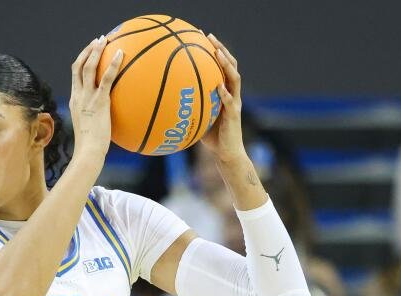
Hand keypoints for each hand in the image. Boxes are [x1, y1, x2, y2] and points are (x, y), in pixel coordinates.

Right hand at [69, 35, 122, 158]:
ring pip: (88, 67)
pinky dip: (113, 64)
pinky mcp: (99, 101)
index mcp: (75, 101)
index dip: (81, 61)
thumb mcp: (91, 128)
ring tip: (105, 40)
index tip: (89, 52)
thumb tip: (108, 119)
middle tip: (98, 41)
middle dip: (88, 51)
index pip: (75, 76)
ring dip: (96, 51)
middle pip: (78, 67)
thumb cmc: (91, 146)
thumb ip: (96, 119)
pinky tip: (122, 54)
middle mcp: (78, 96)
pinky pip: (106, 78)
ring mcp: (87, 98)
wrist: (88, 151)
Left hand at [199, 34, 246, 163]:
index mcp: (224, 91)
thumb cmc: (212, 138)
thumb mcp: (198, 118)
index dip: (214, 51)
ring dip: (226, 65)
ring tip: (218, 54)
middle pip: (230, 65)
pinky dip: (225, 93)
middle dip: (220, 49)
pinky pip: (230, 102)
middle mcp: (232, 94)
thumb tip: (165, 101)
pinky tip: (218, 86)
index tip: (202, 37)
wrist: (227, 154)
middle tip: (209, 37)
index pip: (221, 66)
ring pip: (234, 79)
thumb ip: (189, 107)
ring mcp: (235, 103)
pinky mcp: (234, 115)